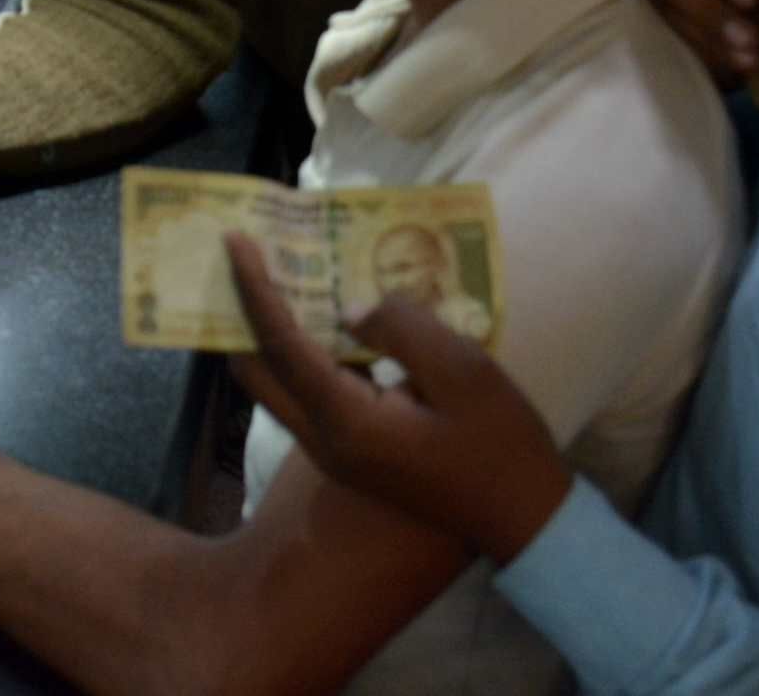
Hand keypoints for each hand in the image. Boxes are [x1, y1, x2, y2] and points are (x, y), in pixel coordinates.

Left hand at [225, 234, 569, 565]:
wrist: (524, 520)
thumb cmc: (501, 446)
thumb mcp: (463, 372)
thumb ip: (401, 329)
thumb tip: (349, 308)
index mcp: (345, 421)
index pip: (278, 344)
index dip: (253, 288)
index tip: (234, 239)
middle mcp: (324, 440)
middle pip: (255, 370)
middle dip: (243, 311)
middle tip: (254, 258)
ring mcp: (335, 451)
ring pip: (276, 384)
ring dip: (271, 331)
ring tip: (286, 275)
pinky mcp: (353, 452)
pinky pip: (307, 393)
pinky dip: (302, 351)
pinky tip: (329, 317)